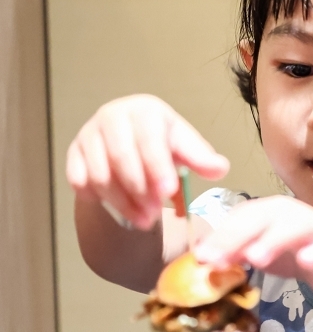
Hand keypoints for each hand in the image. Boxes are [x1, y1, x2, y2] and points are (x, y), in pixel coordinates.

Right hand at [66, 94, 228, 229]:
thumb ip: (202, 159)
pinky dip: (100, 200)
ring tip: (146, 220)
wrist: (132, 143)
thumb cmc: (164, 144)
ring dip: (123, 202)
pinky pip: (80, 181)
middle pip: (121, 156)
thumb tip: (220, 168)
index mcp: (145, 111)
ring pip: (100, 174)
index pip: (149, 138)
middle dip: (141, 190)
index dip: (158, 166)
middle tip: (157, 214)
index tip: (169, 191)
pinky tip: (120, 209)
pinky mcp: (73, 154)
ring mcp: (88, 134)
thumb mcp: (186, 148)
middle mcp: (112, 116)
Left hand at [193, 196, 312, 300]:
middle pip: (262, 219)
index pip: (239, 218)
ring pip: (294, 228)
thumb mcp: (259, 252)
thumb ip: (232, 253)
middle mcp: (290, 213)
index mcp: (268, 211)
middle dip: (237, 238)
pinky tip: (306, 261)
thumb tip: (200, 260)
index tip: (201, 258)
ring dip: (274, 240)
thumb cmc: (294, 254)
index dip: (220, 237)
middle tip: (217, 261)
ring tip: (255, 258)